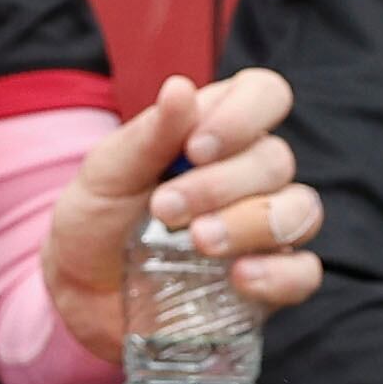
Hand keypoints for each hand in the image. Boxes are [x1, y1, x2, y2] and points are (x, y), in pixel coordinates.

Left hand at [42, 68, 325, 364]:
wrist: (79, 295)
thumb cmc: (96, 222)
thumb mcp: (106, 176)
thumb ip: (146, 137)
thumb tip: (180, 88)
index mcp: (218, 130)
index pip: (265, 95)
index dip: (243, 115)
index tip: (195, 148)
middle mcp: (252, 175)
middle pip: (275, 160)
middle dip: (220, 185)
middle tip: (164, 209)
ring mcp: (266, 229)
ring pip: (299, 211)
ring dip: (251, 223)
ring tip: (200, 242)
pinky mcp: (269, 282)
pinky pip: (303, 274)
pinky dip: (278, 275)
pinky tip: (239, 277)